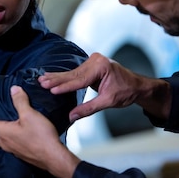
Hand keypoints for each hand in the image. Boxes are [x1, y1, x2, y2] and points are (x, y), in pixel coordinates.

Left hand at [0, 86, 79, 177]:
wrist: (52, 157)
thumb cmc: (40, 135)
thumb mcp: (30, 115)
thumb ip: (20, 102)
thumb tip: (13, 89)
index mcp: (4, 132)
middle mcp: (5, 143)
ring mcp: (13, 150)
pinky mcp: (21, 154)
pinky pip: (6, 146)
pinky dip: (1, 141)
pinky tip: (8, 140)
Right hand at [39, 52, 159, 121]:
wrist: (137, 86)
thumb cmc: (126, 92)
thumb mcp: (108, 102)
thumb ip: (88, 108)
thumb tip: (71, 117)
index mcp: (102, 67)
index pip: (80, 79)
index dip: (65, 86)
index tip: (52, 90)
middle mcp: (96, 60)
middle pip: (74, 74)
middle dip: (57, 80)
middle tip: (41, 82)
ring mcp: (93, 61)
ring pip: (72, 73)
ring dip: (57, 78)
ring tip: (42, 79)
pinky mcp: (91, 65)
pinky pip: (76, 73)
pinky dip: (64, 77)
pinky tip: (52, 77)